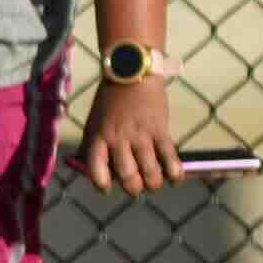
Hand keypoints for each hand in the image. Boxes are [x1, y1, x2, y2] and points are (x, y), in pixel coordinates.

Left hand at [77, 64, 182, 193]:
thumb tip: (87, 168)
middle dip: (133, 188)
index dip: (101, 184)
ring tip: (154, 184)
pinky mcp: (160, 129)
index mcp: (99, 137)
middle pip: (127, 174)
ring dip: (153, 183)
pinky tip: (175, 179)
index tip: (106, 189)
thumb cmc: (110, 100)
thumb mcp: (93, 121)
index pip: (96, 168)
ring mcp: (141, 135)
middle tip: (136, 188)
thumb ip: (91, 144)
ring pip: (150, 170)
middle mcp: (119, 139)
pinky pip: (169, 156)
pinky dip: (174, 171)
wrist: (132, 73)